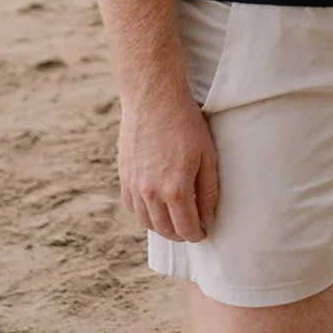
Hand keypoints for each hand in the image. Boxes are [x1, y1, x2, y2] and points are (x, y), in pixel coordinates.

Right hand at [118, 90, 218, 241]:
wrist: (153, 98)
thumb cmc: (185, 123)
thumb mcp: (207, 155)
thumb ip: (208, 190)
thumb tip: (208, 216)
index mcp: (175, 190)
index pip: (186, 228)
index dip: (197, 234)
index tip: (203, 231)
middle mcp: (151, 193)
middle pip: (165, 230)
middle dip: (180, 234)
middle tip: (191, 228)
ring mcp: (134, 185)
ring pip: (146, 221)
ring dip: (161, 226)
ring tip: (174, 220)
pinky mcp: (124, 175)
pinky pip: (131, 205)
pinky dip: (143, 212)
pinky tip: (154, 206)